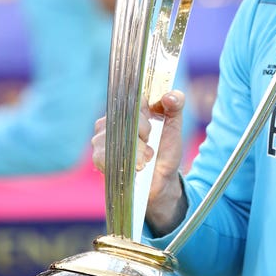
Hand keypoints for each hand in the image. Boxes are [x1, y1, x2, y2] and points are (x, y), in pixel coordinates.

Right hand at [92, 90, 186, 232]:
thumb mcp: (175, 126)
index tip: (153, 124)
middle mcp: (113, 120)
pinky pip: (104, 153)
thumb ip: (176, 105)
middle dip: (142, 131)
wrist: (162, 180)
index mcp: (129, 108)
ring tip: (147, 157)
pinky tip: (137, 166)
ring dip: (136, 148)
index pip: (132, 99)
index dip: (145, 112)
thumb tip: (170, 95)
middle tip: (151, 144)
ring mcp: (102, 138)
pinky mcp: (99, 157)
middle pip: (122, 116)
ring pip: (114, 135)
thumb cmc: (166, 150)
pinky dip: (126, 160)